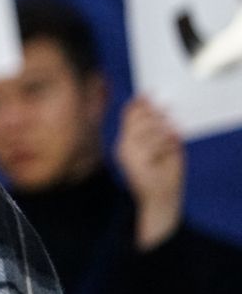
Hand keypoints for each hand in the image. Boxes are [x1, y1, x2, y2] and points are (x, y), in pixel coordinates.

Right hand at [114, 97, 184, 250]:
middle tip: (169, 115)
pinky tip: (171, 151)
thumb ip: (156, 128)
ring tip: (171, 141)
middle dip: (155, 114)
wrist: (161, 201)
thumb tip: (157, 106)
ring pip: (148, 129)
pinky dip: (167, 145)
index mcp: (125, 141)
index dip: (139, 103)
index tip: (149, 92)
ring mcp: (128, 154)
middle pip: (137, 118)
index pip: (128, 115)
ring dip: (164, 132)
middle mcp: (122, 146)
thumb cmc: (164, 173)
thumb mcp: (161, 146)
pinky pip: (154, 143)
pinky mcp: (136, 162)